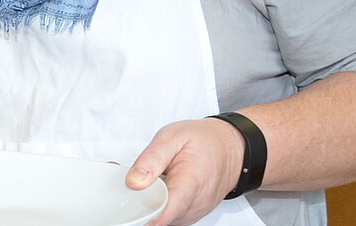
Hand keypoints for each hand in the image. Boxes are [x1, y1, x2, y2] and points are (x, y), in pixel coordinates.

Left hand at [127, 117, 246, 225]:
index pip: (163, 212)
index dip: (141, 213)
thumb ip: (151, 159)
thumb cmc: (204, 141)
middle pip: (157, 216)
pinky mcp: (188, 215)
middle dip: (137, 203)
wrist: (229, 148)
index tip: (126, 206)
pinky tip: (154, 189)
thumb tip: (133, 181)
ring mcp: (191, 213)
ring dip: (146, 204)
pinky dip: (156, 204)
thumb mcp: (173, 137)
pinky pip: (167, 215)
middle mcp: (193, 204)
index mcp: (189, 183)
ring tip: (145, 182)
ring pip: (160, 218)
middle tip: (129, 183)